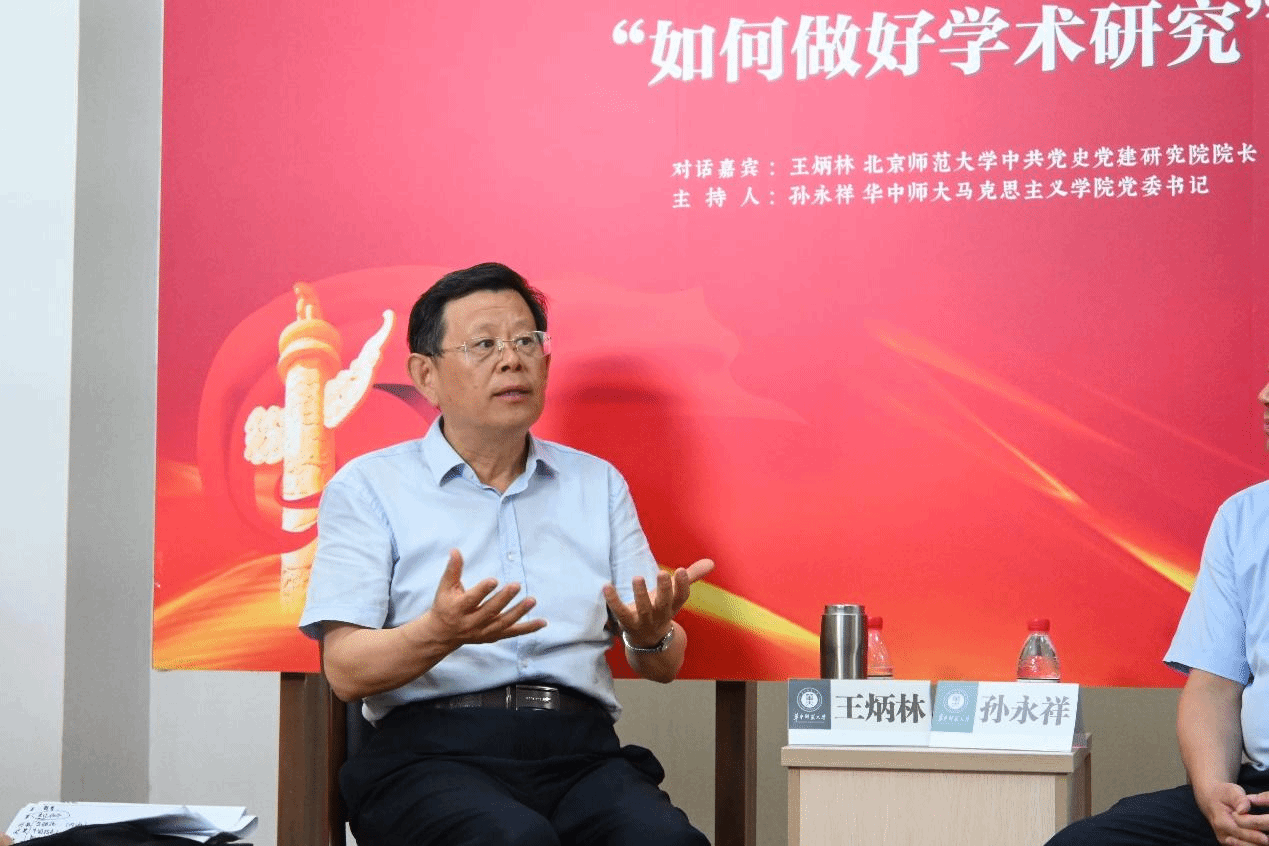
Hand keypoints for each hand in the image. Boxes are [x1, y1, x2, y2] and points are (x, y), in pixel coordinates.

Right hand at [410, 549, 545, 648]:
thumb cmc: (445, 605)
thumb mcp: (444, 588)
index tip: (494, 580)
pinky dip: (528, 628)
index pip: (472, 600)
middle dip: (504, 599)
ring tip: (532, 600)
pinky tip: (543, 622)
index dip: (482, 591)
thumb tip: (455, 550)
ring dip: (519, 612)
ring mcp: (483, 632)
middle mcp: (471, 623)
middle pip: (489, 611)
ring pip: (503, 623)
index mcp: (457, 609)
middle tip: (516, 585)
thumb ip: (452, 570)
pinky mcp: (493, 636)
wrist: (442, 634)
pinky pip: (512, 633)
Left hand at [602, 558, 713, 647]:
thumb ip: (691, 577)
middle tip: (663, 573)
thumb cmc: (662, 610)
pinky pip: (620, 613)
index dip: (682, 585)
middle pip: (664, 604)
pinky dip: (613, 601)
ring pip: (644, 610)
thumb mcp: (676, 595)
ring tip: (637, 577)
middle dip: (664, 589)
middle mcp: (660, 615)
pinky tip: (606, 586)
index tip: (681, 570)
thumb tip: (711, 562)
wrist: (649, 642)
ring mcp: (644, 621)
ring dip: (641, 594)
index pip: (681, 597)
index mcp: (673, 606)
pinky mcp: (627, 623)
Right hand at [1198, 783, 1268, 845]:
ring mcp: (1226, 840)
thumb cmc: (1223, 794)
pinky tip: (1262, 841)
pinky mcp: (1230, 844)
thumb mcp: (1231, 791)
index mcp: (1221, 821)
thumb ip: (1239, 799)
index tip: (1266, 838)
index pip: (1239, 831)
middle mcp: (1222, 834)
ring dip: (1256, 845)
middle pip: (1243, 843)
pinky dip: (1253, 844)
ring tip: (1267, 841)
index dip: (1254, 835)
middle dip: (1257, 842)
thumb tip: (1243, 809)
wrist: (1209, 799)